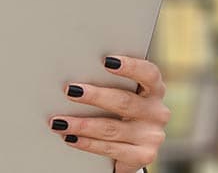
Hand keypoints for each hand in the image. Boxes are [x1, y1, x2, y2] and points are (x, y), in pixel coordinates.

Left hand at [50, 56, 170, 172]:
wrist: (132, 151)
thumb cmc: (122, 115)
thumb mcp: (123, 97)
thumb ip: (111, 85)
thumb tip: (77, 76)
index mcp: (155, 91)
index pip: (148, 74)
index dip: (130, 66)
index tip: (107, 61)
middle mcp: (157, 112)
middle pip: (124, 101)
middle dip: (95, 96)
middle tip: (71, 91)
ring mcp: (152, 136)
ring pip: (111, 128)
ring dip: (81, 124)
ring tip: (60, 121)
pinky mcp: (143, 155)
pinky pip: (109, 148)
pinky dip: (86, 143)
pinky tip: (71, 139)